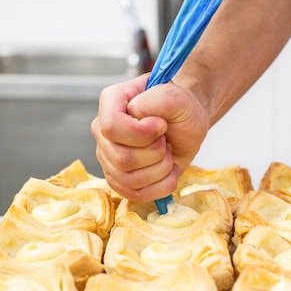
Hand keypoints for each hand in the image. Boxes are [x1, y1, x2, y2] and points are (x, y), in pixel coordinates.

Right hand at [91, 73, 210, 202]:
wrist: (187, 124)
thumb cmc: (181, 108)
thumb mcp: (177, 96)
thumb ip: (158, 99)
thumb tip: (137, 116)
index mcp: (111, 102)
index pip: (111, 127)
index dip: (141, 133)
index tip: (162, 126)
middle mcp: (103, 131)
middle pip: (122, 158)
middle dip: (156, 153)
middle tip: (166, 140)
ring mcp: (108, 157)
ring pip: (129, 180)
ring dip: (161, 169)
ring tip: (168, 153)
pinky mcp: (119, 179)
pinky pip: (136, 194)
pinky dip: (161, 186)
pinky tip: (169, 171)